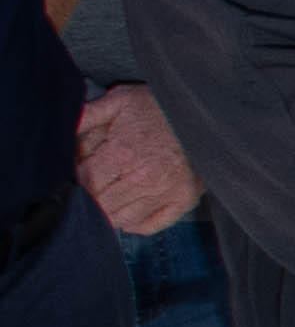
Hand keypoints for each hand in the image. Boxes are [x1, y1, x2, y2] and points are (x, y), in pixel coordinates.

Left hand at [71, 83, 192, 234]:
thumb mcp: (119, 100)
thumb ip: (88, 116)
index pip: (87, 183)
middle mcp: (145, 178)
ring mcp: (166, 192)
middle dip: (92, 197)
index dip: (77, 180)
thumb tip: (61, 133)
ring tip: (109, 198)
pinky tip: (128, 212)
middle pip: (102, 204)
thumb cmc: (158, 107)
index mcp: (123, 154)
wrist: (201, 113)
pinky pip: (151, 225)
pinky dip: (135, 224)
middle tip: (94, 186)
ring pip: (123, 218)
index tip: (79, 174)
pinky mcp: (184, 200)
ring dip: (110, 212)